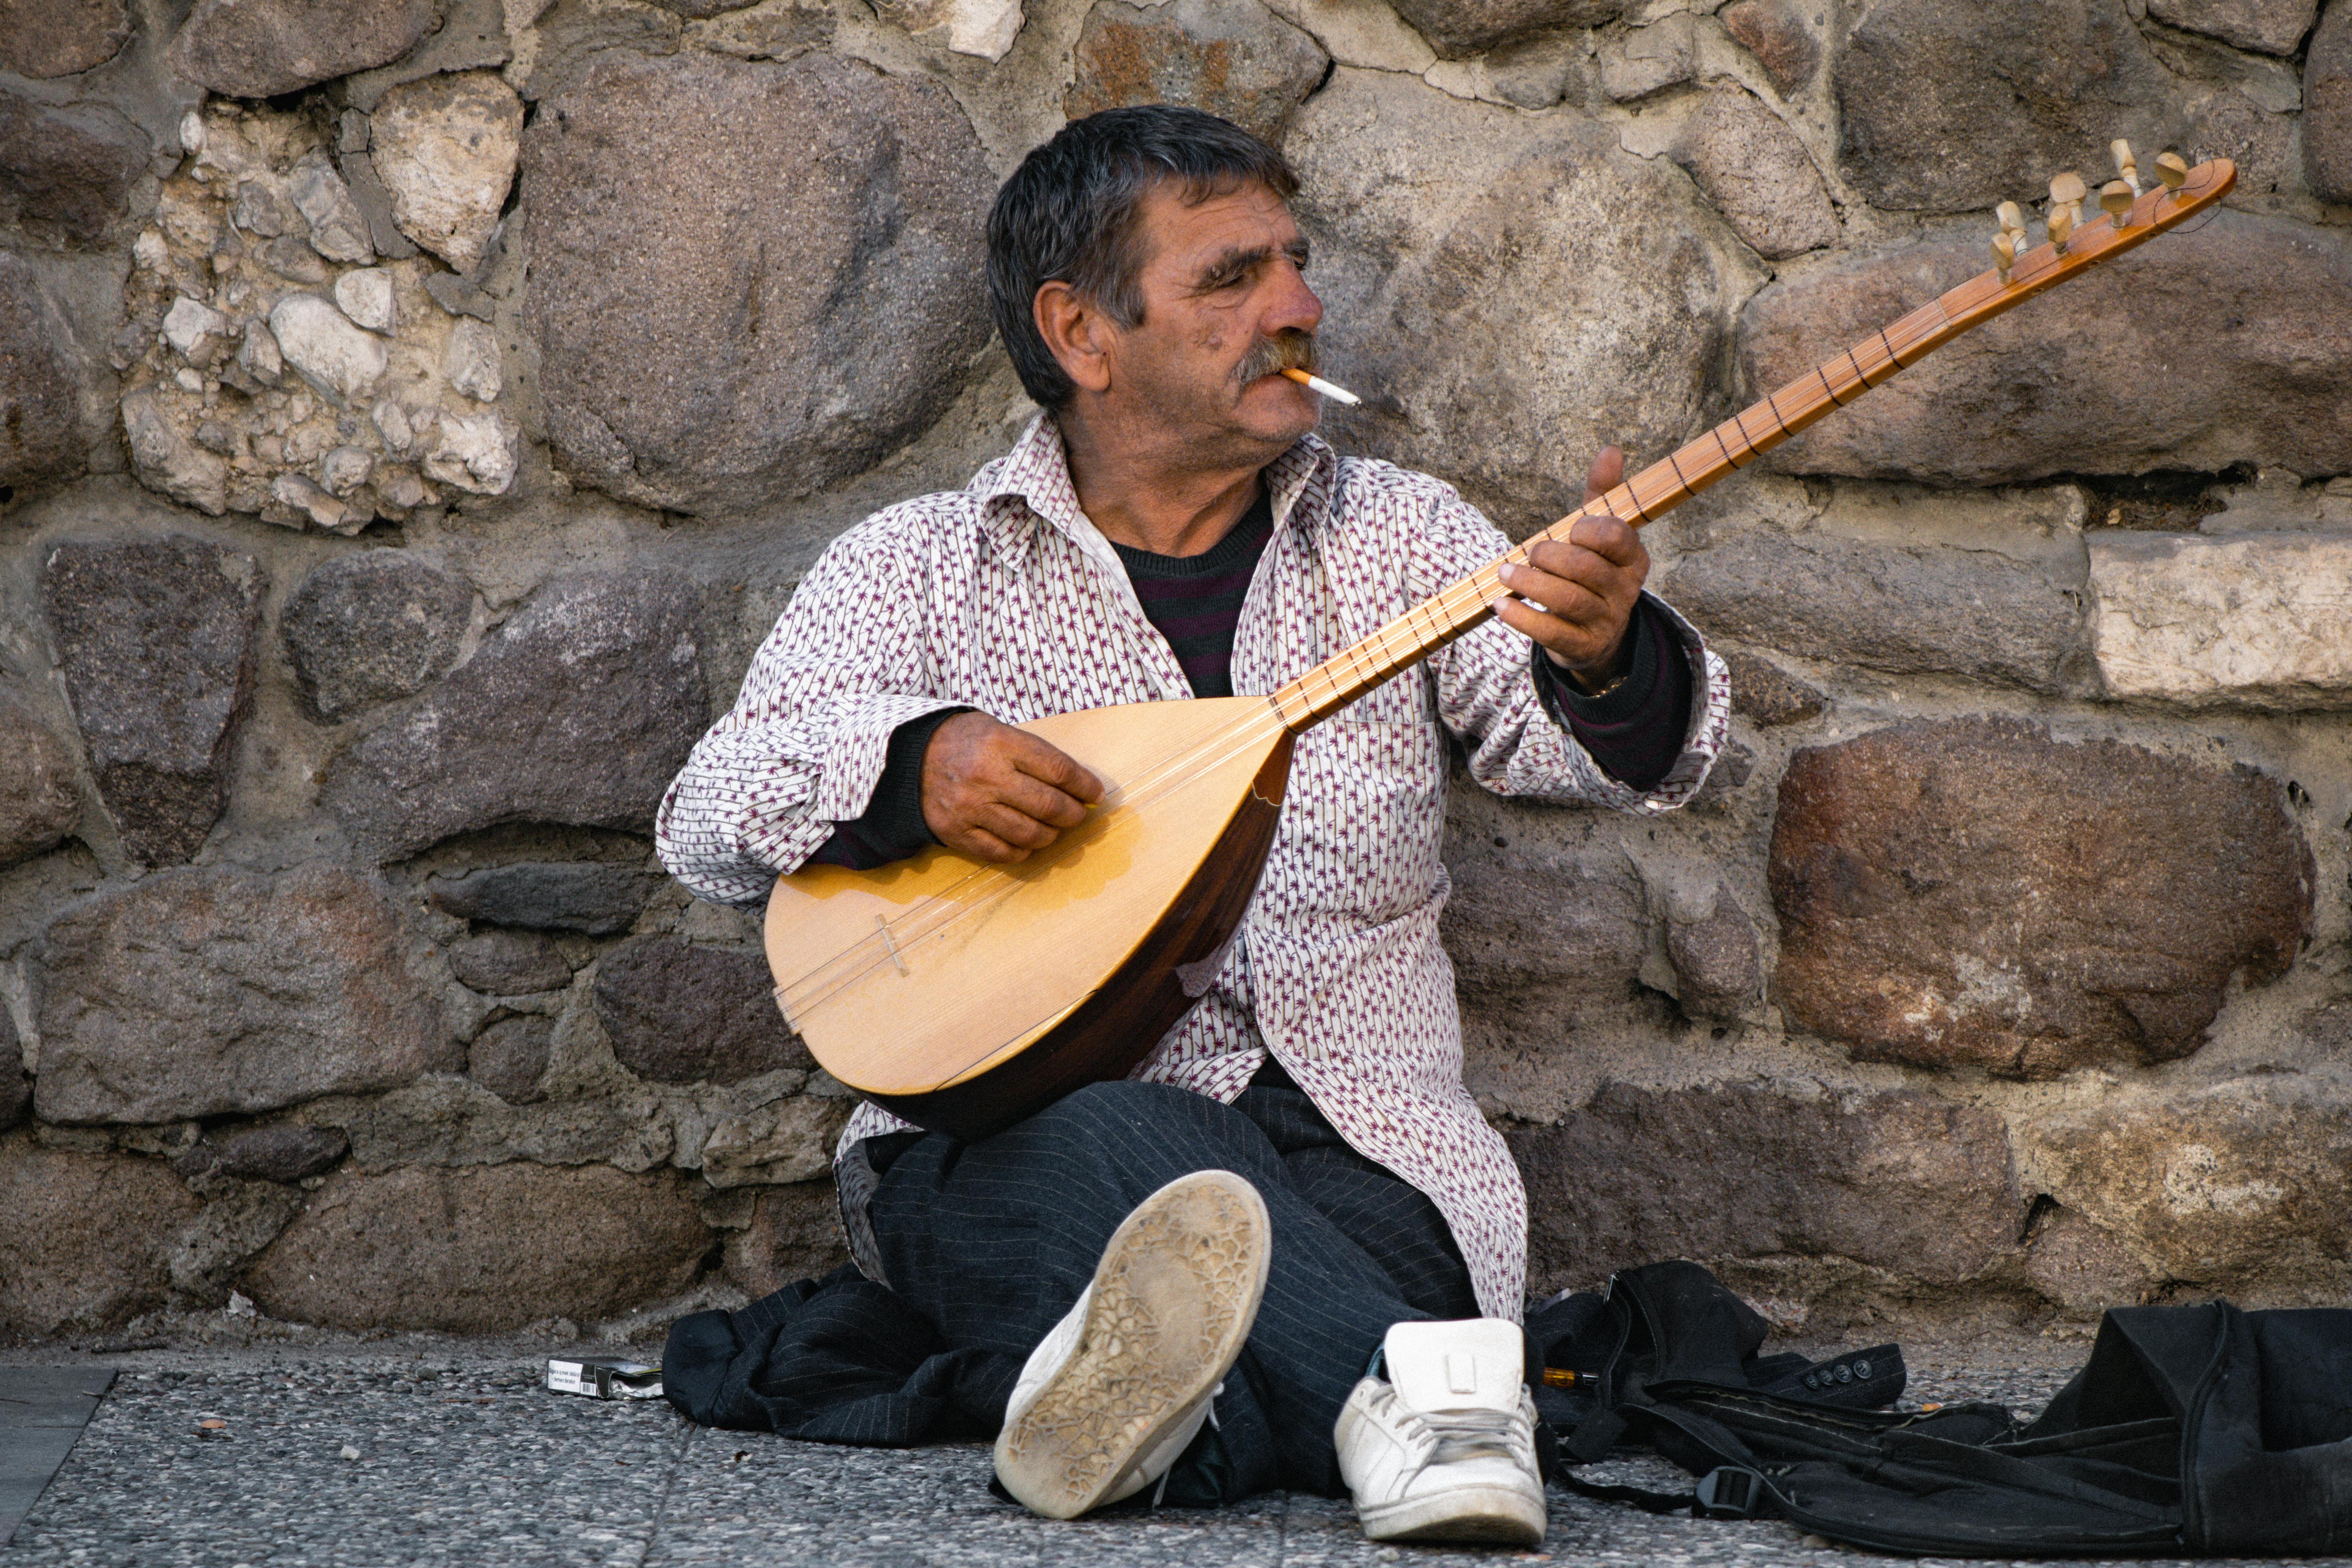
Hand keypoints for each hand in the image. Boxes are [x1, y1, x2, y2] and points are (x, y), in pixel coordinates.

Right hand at [920, 711, 1104, 863]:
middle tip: (1078, 814)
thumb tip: (1077, 783)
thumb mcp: (998, 730)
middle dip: (1073, 814)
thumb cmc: (963, 741)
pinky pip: (1003, 853)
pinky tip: (1027, 843)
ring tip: (1054, 828)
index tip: (1095, 793)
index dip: (1085, 785)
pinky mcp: (957, 833)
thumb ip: (1034, 753)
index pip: (1058, 770)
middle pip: (1049, 806)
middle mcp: (987, 777)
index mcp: (1000, 743)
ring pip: (1030, 834)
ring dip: (1051, 835)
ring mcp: (971, 808)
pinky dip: (1023, 852)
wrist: (907, 758)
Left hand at [1492, 446, 1649, 692]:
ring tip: (1505, 574)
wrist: (1596, 635)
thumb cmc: (1591, 571)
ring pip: (1569, 599)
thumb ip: (1602, 494)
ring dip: (1530, 584)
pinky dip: (1522, 618)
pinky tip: (1501, 605)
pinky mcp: (1583, 647)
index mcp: (1633, 558)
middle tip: (1529, 552)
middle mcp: (1624, 590)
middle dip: (1549, 556)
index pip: (1615, 536)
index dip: (1586, 529)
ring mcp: (1606, 621)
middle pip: (1586, 568)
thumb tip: (1611, 449)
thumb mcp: (1597, 533)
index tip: (1568, 530)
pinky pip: (1551, 632)